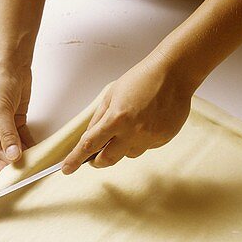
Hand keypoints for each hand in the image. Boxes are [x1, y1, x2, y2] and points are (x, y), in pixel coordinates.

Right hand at [0, 62, 34, 173]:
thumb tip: (13, 156)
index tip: (7, 173)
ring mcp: (3, 125)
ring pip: (11, 146)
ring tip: (31, 163)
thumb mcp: (0, 111)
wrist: (11, 60)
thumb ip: (7, 135)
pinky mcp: (16, 120)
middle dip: (9, 161)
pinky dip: (28, 145)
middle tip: (22, 170)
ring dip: (20, 155)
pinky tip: (36, 152)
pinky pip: (22, 138)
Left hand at [62, 54, 193, 172]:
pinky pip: (145, 147)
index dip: (75, 159)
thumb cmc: (142, 79)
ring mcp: (149, 137)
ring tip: (130, 126)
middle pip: (107, 160)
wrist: (175, 73)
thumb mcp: (112, 95)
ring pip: (128, 154)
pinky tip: (147, 122)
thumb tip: (88, 138)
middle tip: (94, 157)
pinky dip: (141, 139)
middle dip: (97, 161)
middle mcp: (133, 131)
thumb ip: (98, 119)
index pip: (89, 145)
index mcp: (117, 118)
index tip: (66, 168)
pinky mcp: (163, 138)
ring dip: (122, 147)